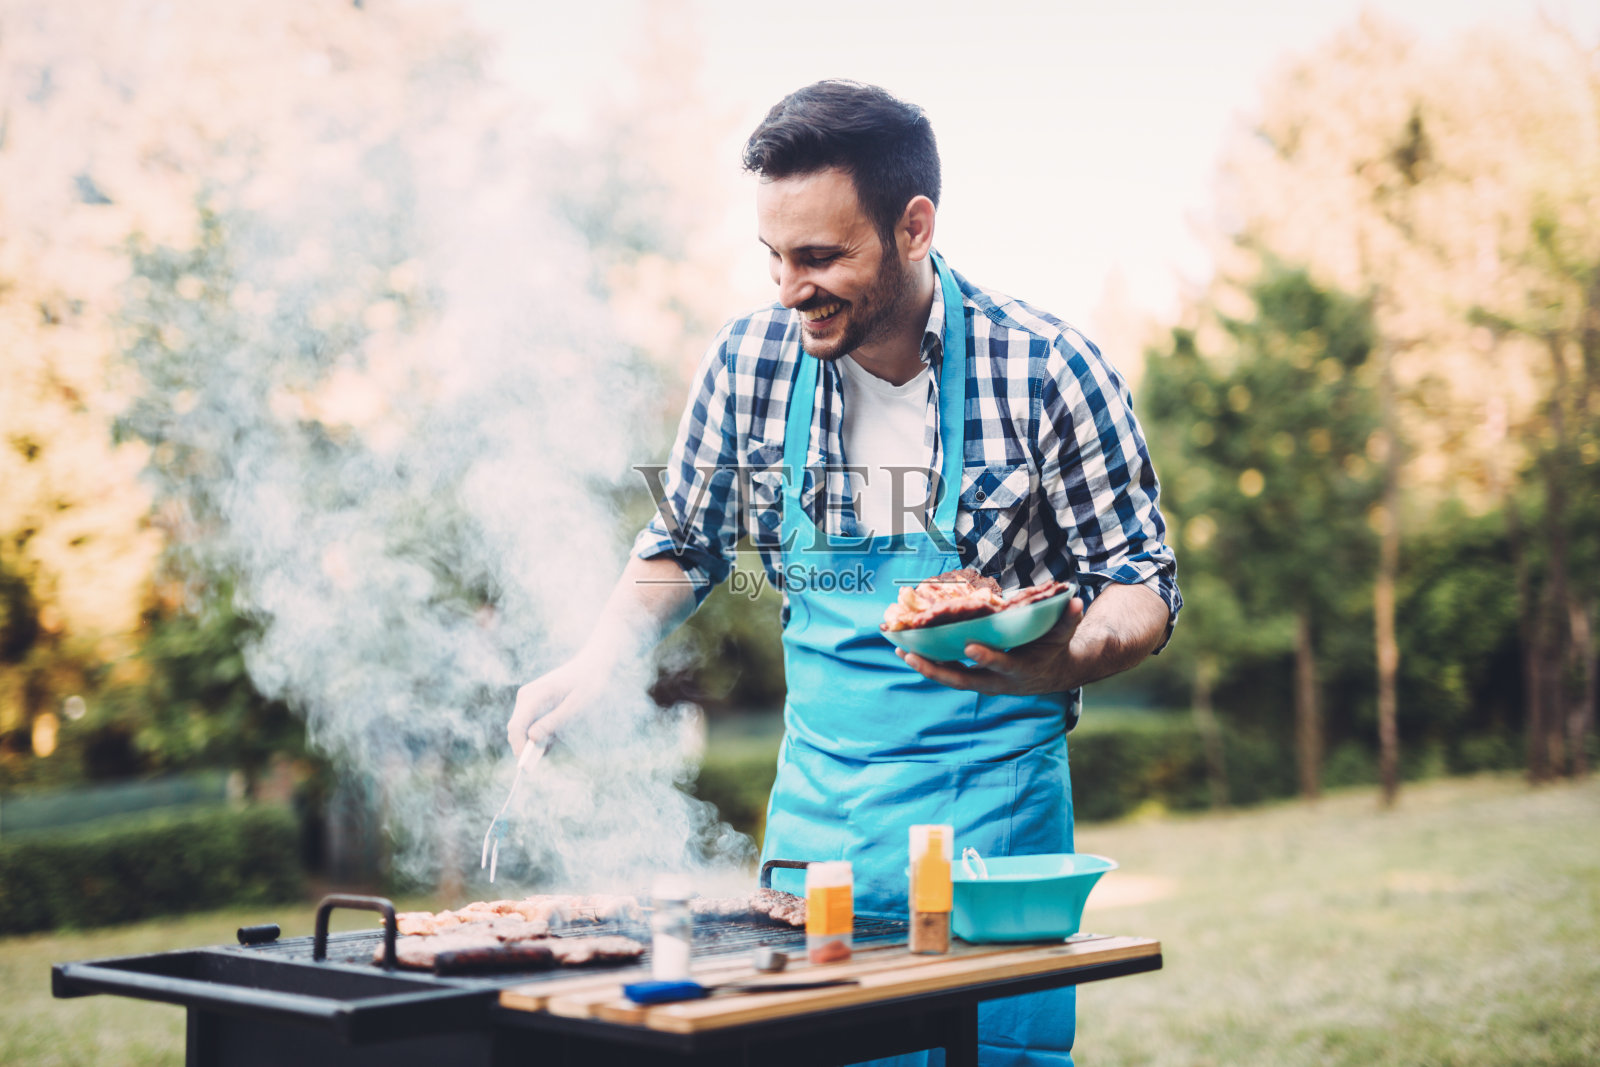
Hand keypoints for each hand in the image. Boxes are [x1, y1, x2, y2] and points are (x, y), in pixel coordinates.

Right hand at [506, 659, 597, 757]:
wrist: (591, 664)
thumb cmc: (587, 684)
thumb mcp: (575, 706)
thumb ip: (554, 722)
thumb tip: (532, 739)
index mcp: (535, 695)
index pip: (516, 725)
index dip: (518, 746)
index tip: (526, 764)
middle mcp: (526, 696)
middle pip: (516, 728)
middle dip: (526, 745)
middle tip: (546, 754)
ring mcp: (528, 698)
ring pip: (523, 727)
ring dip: (536, 739)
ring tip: (557, 738)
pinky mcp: (533, 702)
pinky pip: (530, 723)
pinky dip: (540, 732)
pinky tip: (556, 732)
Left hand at [895, 597, 1087, 695]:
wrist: (1052, 674)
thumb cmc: (1055, 648)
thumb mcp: (1063, 635)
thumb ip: (1068, 619)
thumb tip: (1075, 599)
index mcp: (1020, 670)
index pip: (1002, 665)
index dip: (987, 658)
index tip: (969, 646)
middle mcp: (997, 682)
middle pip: (963, 681)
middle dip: (937, 670)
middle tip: (912, 656)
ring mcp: (982, 683)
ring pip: (950, 679)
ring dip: (925, 667)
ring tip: (901, 651)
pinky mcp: (973, 679)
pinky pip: (948, 673)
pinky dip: (928, 663)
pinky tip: (907, 650)